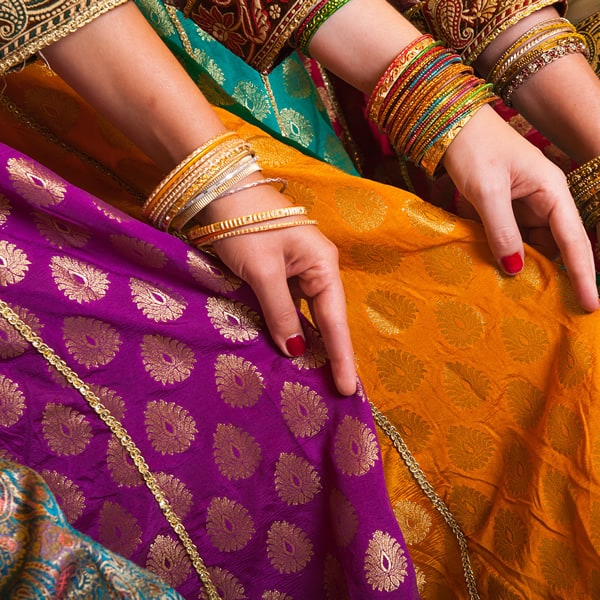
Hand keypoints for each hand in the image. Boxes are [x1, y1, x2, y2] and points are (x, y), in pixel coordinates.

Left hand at [200, 176, 356, 395]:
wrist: (218, 186)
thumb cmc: (245, 223)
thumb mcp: (263, 270)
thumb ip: (280, 312)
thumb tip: (295, 350)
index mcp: (322, 265)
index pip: (334, 320)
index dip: (341, 356)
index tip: (347, 389)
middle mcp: (315, 269)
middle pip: (326, 319)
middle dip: (329, 353)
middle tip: (335, 392)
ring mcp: (296, 270)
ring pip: (304, 314)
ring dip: (306, 342)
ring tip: (314, 378)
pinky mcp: (276, 270)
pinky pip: (286, 306)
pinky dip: (285, 327)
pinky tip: (286, 347)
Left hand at [443, 105, 599, 311]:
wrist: (452, 126)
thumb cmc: (475, 149)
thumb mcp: (487, 192)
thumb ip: (502, 230)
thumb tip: (515, 268)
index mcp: (551, 191)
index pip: (573, 240)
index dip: (582, 274)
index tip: (591, 304)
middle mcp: (544, 201)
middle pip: (556, 247)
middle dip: (555, 275)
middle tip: (555, 311)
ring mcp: (524, 206)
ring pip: (533, 245)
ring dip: (527, 267)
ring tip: (525, 299)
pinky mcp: (505, 209)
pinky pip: (512, 238)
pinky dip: (508, 255)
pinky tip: (501, 273)